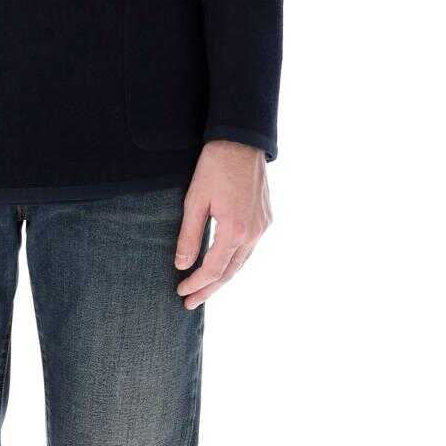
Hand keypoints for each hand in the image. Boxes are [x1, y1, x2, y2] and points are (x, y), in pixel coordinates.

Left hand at [174, 140, 271, 308]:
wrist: (241, 142)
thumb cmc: (214, 167)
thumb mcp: (194, 200)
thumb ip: (189, 235)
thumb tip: (182, 265)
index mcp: (234, 230)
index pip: (213, 269)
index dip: (196, 283)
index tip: (180, 291)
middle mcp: (253, 233)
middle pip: (230, 272)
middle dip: (209, 289)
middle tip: (190, 303)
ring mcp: (262, 226)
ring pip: (242, 262)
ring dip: (223, 278)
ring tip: (204, 289)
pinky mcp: (265, 218)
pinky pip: (250, 249)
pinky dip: (234, 261)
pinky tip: (222, 265)